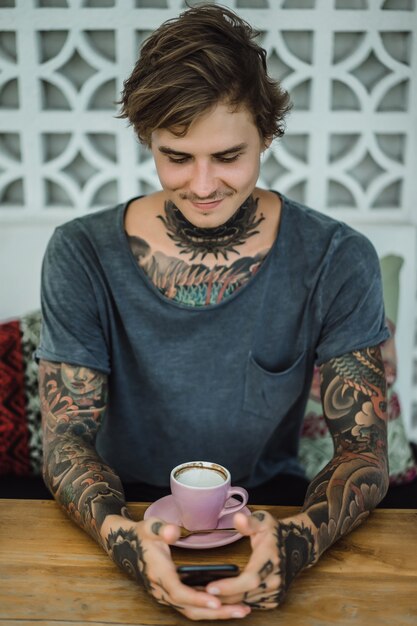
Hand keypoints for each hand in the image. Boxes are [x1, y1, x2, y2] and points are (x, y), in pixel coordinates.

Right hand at [101, 514, 250, 620]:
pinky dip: (207, 608)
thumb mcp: (150, 527)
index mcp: (159, 574)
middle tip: (242, 611)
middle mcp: (162, 590)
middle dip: (217, 613)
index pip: (180, 593)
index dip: (198, 599)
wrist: (124, 546)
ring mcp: (166, 595)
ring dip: (216, 613)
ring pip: (191, 612)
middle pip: (190, 609)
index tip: (217, 601)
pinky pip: (189, 607)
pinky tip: (225, 604)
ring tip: (241, 610)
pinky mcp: (170, 594)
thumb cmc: (140, 536)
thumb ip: (162, 529)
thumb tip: (173, 532)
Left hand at [206, 511, 316, 609]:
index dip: (230, 586)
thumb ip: (250, 521)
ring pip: (245, 602)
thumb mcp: (264, 520)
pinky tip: (218, 597)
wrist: (297, 547)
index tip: (210, 586)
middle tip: (196, 593)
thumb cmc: (275, 533)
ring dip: (224, 601)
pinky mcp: (273, 600)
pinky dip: (234, 603)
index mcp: (270, 559)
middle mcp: (275, 579)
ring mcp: (275, 592)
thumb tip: (238, 519)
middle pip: (244, 595)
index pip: (250, 579)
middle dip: (220, 596)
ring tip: (201, 595)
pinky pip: (250, 605)